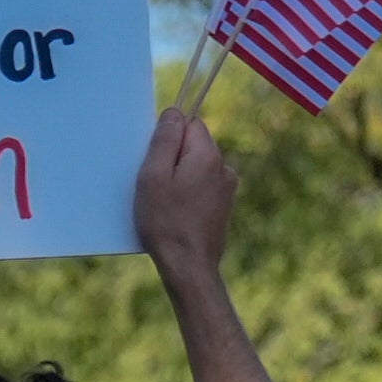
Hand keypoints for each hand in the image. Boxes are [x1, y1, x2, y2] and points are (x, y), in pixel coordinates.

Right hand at [136, 108, 235, 291]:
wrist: (189, 268)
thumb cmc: (167, 223)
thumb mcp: (154, 176)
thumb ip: (164, 140)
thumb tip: (173, 113)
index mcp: (208, 155)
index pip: (189, 123)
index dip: (168, 138)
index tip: (156, 162)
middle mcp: (224, 168)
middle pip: (194, 146)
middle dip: (173, 159)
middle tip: (156, 186)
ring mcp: (227, 189)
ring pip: (197, 168)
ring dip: (180, 179)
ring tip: (166, 205)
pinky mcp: (223, 207)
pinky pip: (202, 188)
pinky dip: (188, 195)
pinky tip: (176, 215)